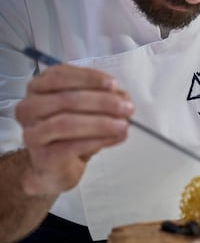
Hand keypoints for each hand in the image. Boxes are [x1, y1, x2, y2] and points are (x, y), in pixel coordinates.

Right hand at [14, 64, 134, 197]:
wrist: (56, 167)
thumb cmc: (70, 132)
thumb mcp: (87, 108)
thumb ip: (103, 98)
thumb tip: (123, 99)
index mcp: (38, 87)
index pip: (60, 75)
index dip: (88, 78)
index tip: (113, 84)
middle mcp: (29, 107)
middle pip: (66, 99)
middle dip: (102, 102)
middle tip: (127, 108)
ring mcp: (32, 132)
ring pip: (67, 123)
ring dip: (101, 123)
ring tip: (123, 126)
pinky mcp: (42, 156)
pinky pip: (72, 145)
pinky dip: (97, 140)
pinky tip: (114, 138)